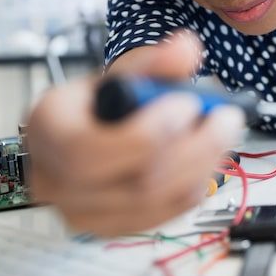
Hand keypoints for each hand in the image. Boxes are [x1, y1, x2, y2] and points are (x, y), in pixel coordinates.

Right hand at [27, 32, 244, 235]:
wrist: (94, 128)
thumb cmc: (106, 100)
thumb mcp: (124, 72)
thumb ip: (154, 61)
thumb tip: (185, 49)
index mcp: (48, 128)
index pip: (90, 149)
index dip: (148, 132)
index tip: (188, 104)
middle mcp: (53, 178)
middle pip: (134, 182)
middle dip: (194, 148)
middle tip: (227, 118)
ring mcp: (80, 210)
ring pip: (152, 201)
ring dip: (201, 166)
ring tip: (222, 134)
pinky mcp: (109, 226)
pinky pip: (161, 216)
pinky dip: (193, 186)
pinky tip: (206, 159)